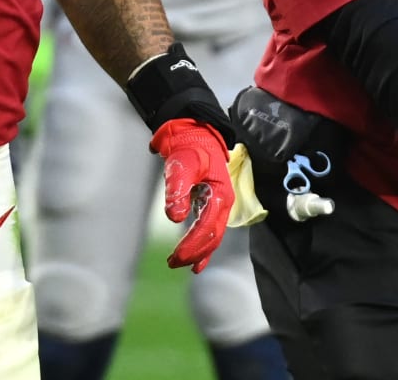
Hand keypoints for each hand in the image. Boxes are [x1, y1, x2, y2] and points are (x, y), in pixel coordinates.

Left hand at [150, 118, 233, 271]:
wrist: (196, 135)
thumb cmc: (190, 148)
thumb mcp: (182, 165)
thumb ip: (177, 190)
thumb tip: (175, 217)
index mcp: (220, 195)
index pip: (207, 227)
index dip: (193, 245)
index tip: (177, 256)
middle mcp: (223, 203)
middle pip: (212, 236)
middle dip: (194, 252)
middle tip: (174, 262)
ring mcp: (218, 205)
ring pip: (212, 236)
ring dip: (198, 252)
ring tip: (180, 263)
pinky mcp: (210, 205)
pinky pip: (209, 231)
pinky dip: (203, 247)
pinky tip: (195, 261)